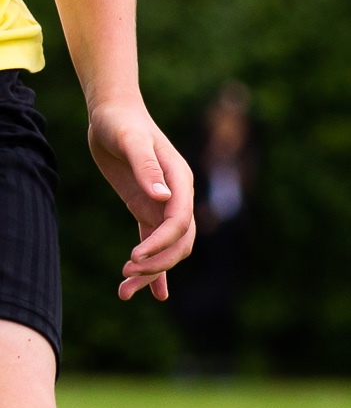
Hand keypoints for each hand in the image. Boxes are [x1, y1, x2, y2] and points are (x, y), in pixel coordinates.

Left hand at [89, 99, 189, 301]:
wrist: (113, 113)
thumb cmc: (121, 122)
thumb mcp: (130, 139)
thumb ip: (147, 166)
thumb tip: (163, 196)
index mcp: (180, 181)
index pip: (179, 222)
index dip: (160, 244)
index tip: (133, 257)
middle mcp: (177, 197)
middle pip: (179, 242)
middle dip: (157, 265)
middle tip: (126, 277)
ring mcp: (162, 205)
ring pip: (168, 249)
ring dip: (152, 273)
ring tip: (124, 293)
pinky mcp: (146, 208)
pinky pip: (153, 243)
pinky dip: (153, 268)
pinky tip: (146, 290)